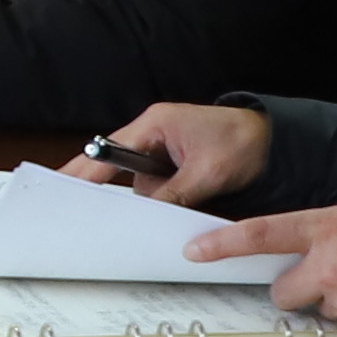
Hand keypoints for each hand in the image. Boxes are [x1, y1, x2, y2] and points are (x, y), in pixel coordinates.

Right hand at [69, 99, 273, 204]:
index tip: (61, 185)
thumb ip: (172, 192)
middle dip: (112, 187)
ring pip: (140, 184)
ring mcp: (161, 151)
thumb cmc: (243, 142)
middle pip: (117, 167)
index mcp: (155, 124)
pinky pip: (156, 187)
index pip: (109, 149)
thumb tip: (148, 211)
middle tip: (86, 209)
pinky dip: (163, 199)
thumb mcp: (207, 172)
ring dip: (151, 199)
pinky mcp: (172, 165)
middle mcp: (152, 135)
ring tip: (175, 200)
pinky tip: (178, 203)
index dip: (85, 169)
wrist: (275, 140)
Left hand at [192, 199, 336, 336]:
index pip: (262, 234)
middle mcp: (330, 266)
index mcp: (329, 227)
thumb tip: (304, 262)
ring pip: (321, 312)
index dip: (223, 244)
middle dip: (299, 291)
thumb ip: (327, 238)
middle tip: (332, 280)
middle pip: (284, 292)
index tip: (192, 251)